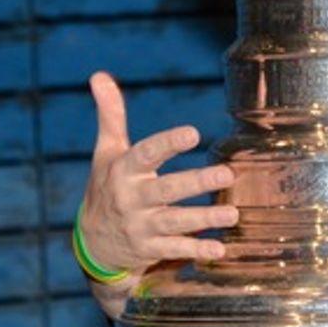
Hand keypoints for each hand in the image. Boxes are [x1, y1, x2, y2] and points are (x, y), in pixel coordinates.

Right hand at [78, 71, 236, 276]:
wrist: (94, 243)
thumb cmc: (107, 186)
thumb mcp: (106, 152)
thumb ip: (110, 116)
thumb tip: (99, 75)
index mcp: (123, 171)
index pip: (145, 153)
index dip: (168, 143)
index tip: (193, 133)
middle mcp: (131, 199)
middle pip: (167, 189)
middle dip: (197, 182)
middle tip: (227, 173)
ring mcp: (141, 227)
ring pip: (175, 222)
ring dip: (204, 219)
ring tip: (233, 214)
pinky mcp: (150, 250)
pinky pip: (175, 251)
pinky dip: (197, 251)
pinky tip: (220, 249)